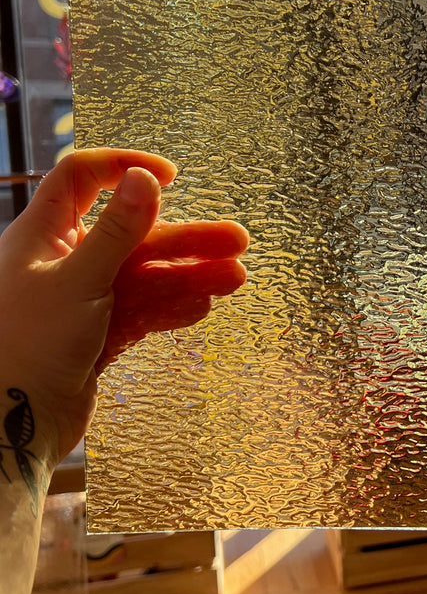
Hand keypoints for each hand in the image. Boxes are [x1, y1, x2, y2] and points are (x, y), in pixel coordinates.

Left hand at [0, 149, 247, 477]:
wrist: (11, 424)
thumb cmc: (28, 344)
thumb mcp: (79, 280)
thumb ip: (118, 231)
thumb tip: (145, 178)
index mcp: (42, 235)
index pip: (81, 179)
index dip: (123, 169)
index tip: (168, 176)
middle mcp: (59, 262)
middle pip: (130, 236)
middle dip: (184, 239)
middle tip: (236, 240)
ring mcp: (78, 301)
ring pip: (142, 278)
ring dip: (187, 276)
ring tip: (234, 279)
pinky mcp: (93, 336)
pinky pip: (137, 312)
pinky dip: (168, 309)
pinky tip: (200, 307)